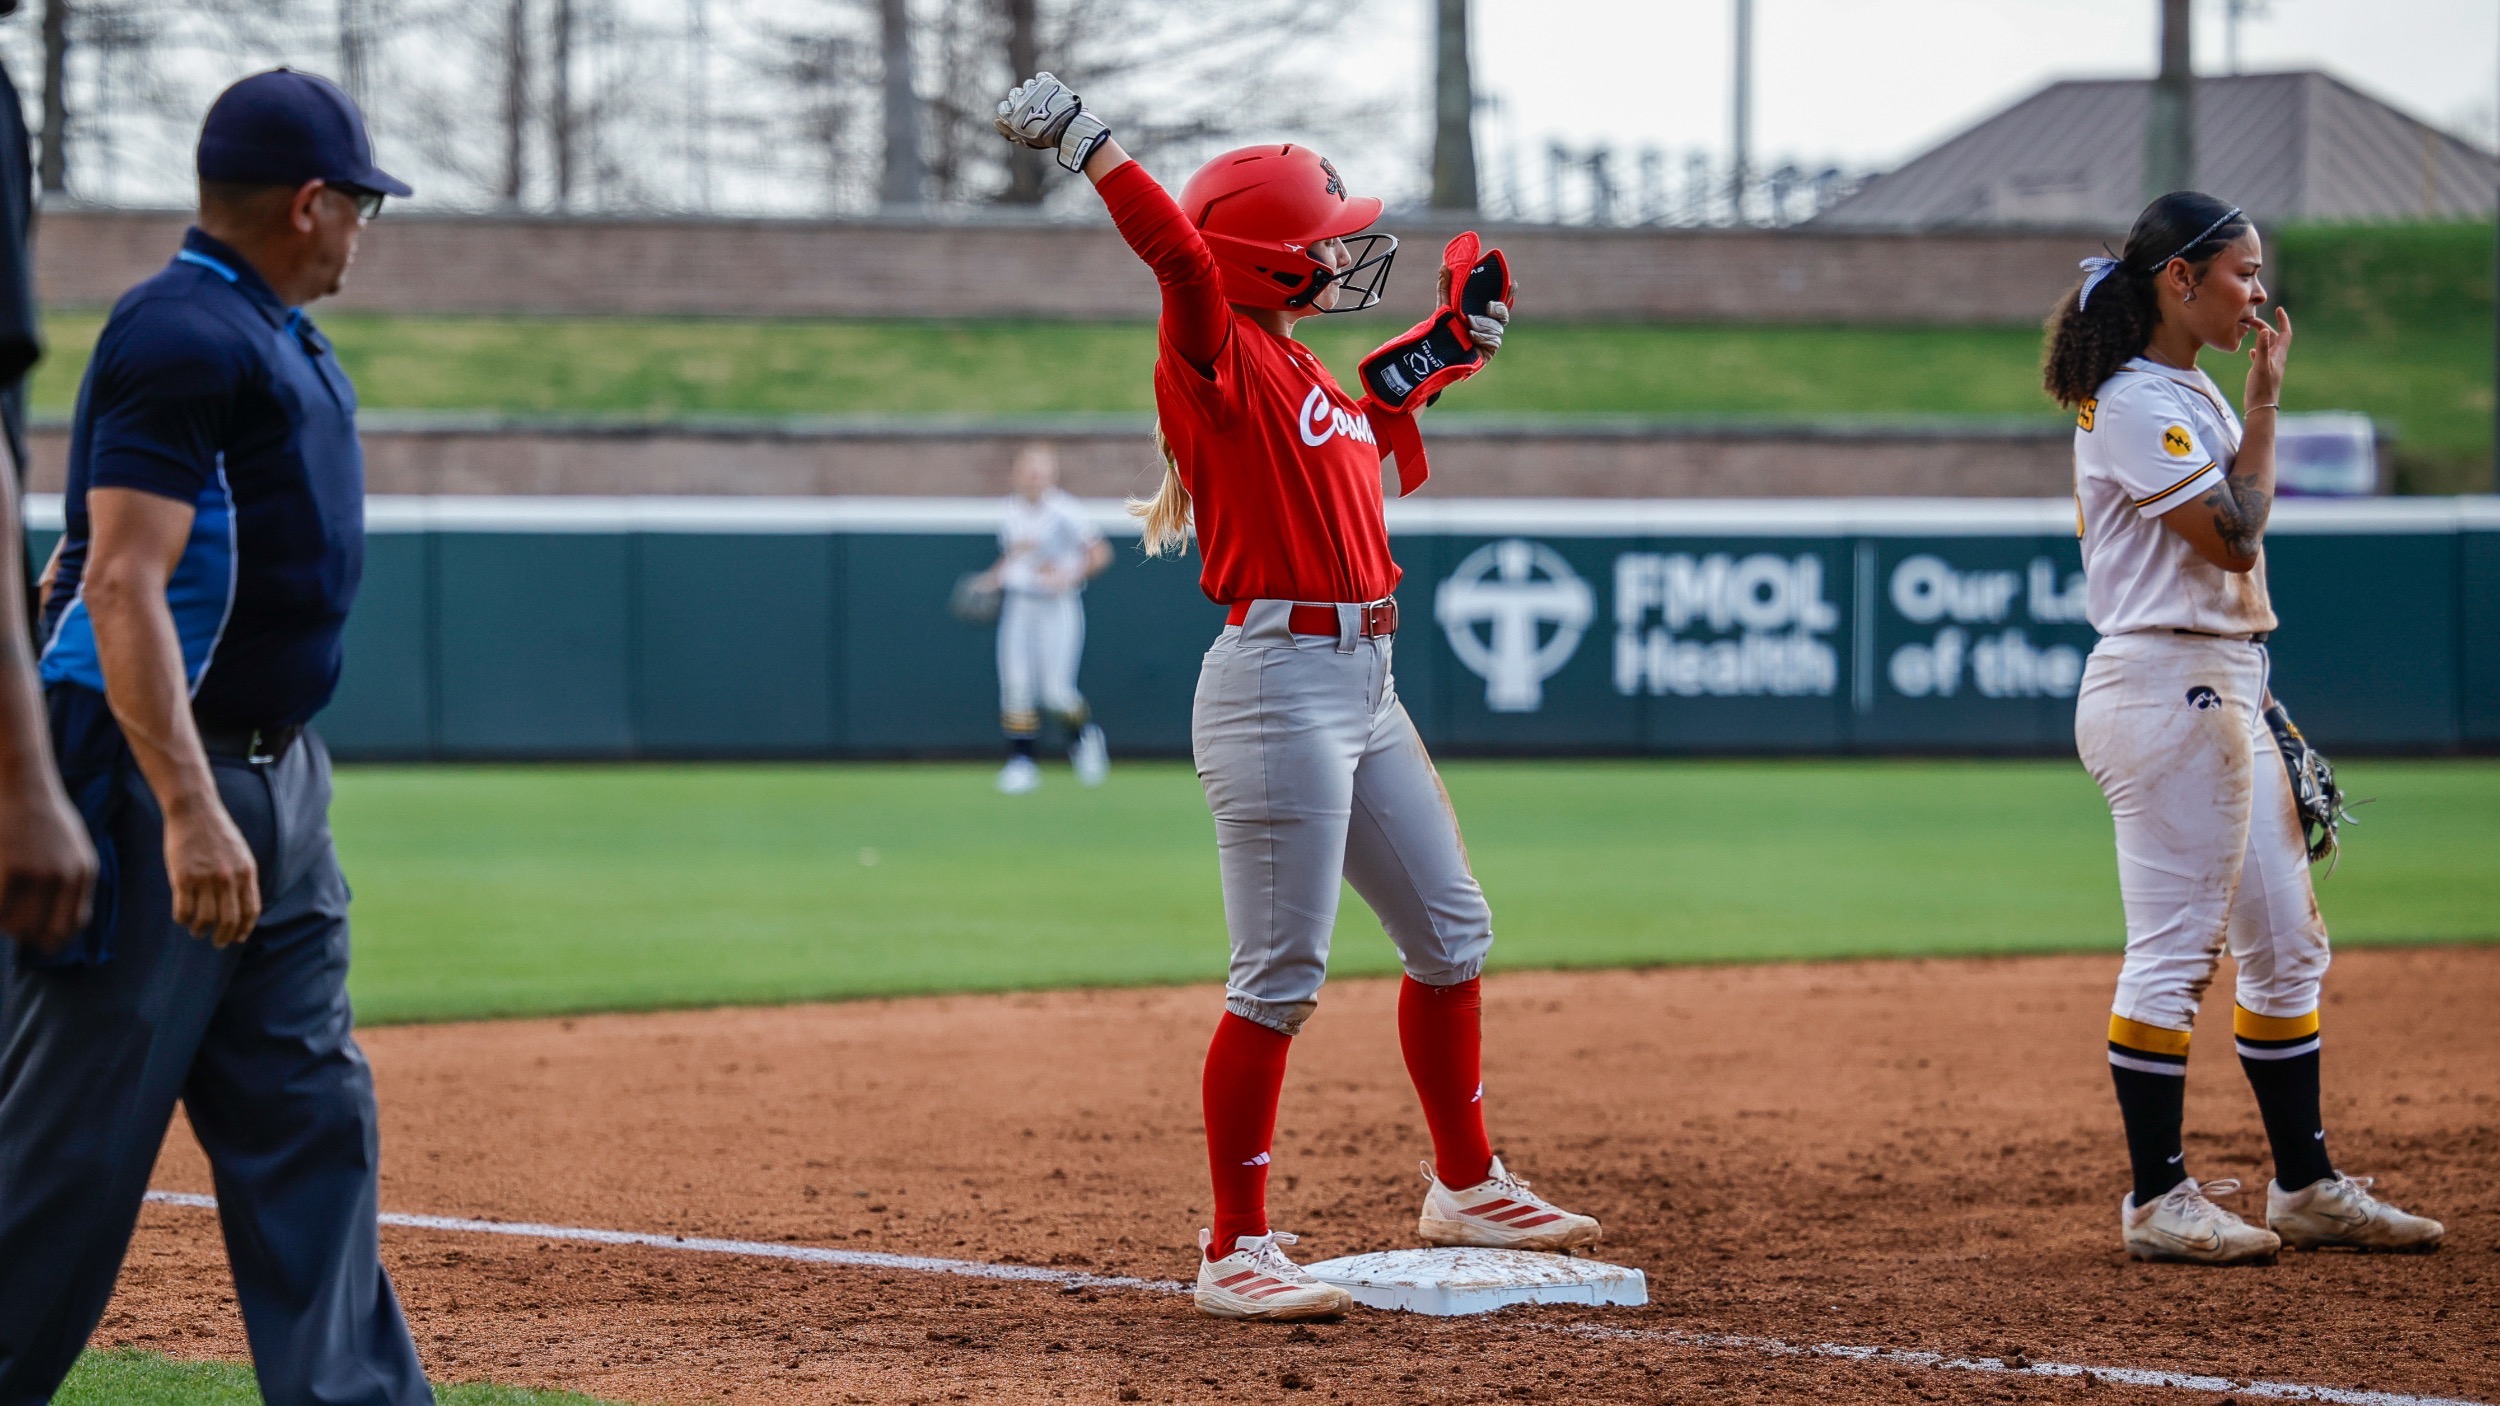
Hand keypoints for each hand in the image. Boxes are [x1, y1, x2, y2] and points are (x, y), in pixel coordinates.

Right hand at [0, 777, 96, 952]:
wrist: (24, 785)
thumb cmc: (44, 815)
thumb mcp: (72, 846)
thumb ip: (71, 880)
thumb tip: (61, 924)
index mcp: (84, 872)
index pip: (73, 924)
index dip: (54, 938)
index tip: (39, 941)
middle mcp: (66, 876)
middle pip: (45, 929)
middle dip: (28, 935)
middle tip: (14, 929)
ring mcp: (38, 873)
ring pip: (18, 924)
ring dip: (7, 926)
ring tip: (3, 913)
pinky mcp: (10, 868)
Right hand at [163, 792, 257, 946]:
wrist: (195, 811)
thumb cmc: (217, 833)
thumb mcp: (240, 854)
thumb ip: (242, 878)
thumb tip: (242, 907)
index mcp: (246, 873)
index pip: (251, 911)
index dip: (244, 929)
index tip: (238, 938)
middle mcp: (228, 878)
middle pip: (229, 920)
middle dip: (223, 937)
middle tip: (218, 942)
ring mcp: (205, 879)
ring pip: (205, 919)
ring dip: (200, 930)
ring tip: (197, 931)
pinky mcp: (182, 878)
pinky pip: (183, 910)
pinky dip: (182, 919)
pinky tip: (182, 918)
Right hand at [994, 74, 1110, 171]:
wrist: (1067, 128)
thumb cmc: (1046, 138)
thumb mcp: (1025, 140)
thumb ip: (1009, 131)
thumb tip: (996, 122)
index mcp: (1011, 113)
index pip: (1003, 108)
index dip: (1011, 111)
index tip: (1020, 116)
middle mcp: (1018, 98)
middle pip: (1015, 94)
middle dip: (1023, 101)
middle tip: (1035, 109)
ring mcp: (1032, 88)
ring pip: (1028, 85)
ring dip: (1034, 92)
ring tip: (1046, 102)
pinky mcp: (1046, 81)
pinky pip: (1041, 77)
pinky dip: (1045, 83)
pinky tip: (1051, 92)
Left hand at [1437, 264, 1510, 355]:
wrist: (1440, 351)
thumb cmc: (1445, 328)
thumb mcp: (1445, 305)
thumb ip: (1446, 287)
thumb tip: (1444, 266)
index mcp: (1482, 311)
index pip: (1500, 300)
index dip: (1509, 293)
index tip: (1513, 284)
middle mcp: (1489, 323)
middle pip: (1504, 312)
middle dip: (1498, 309)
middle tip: (1489, 307)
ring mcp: (1491, 337)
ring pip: (1498, 327)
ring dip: (1483, 325)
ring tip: (1470, 326)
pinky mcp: (1490, 349)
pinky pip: (1494, 340)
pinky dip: (1481, 337)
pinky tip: (1472, 337)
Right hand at [2245, 306, 2292, 407]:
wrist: (2261, 407)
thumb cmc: (2261, 388)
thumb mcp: (2260, 366)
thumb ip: (2262, 348)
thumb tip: (2264, 330)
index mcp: (2279, 355)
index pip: (2285, 333)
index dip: (2283, 320)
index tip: (2279, 309)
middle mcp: (2276, 358)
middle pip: (2274, 337)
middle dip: (2265, 326)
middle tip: (2251, 320)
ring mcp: (2270, 365)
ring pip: (2268, 346)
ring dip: (2261, 336)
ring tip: (2249, 330)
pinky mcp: (2263, 372)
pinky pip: (2261, 356)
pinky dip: (2257, 350)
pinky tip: (2250, 351)